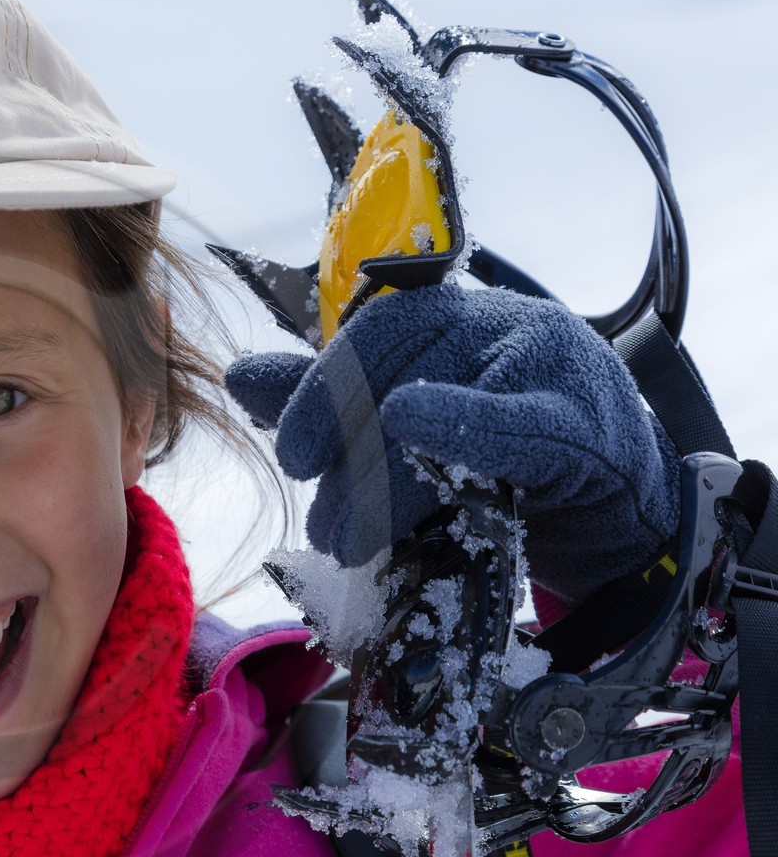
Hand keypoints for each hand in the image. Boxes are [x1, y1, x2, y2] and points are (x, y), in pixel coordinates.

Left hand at [225, 283, 679, 601]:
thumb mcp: (408, 424)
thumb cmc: (501, 453)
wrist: (615, 499)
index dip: (323, 392)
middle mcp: (500, 323)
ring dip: (392, 483)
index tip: (292, 459)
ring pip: (450, 409)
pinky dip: (463, 424)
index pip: (375, 335)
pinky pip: (520, 424)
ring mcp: (550, 366)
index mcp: (452, 314)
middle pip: (406, 374)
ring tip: (352, 541)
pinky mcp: (586, 426)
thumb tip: (240, 378)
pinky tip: (414, 427)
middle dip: (352, 458)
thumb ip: (332, 399)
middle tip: (324, 525)